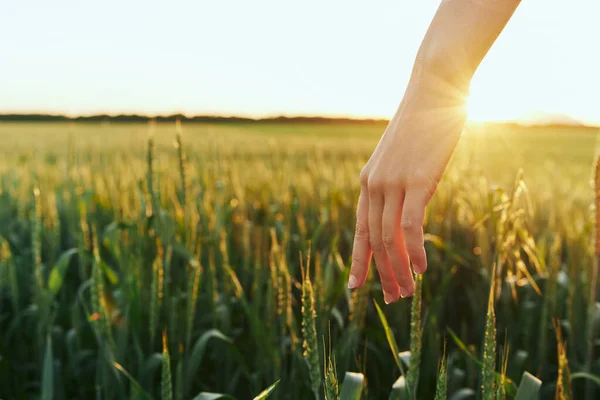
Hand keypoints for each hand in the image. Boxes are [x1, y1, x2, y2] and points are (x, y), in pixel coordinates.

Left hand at [348, 80, 467, 302]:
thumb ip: (399, 186)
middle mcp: (373, 185)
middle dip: (381, 273)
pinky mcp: (417, 181)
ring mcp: (393, 183)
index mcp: (367, 182)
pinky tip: (423, 270)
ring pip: (390, 239)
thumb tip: (408, 210)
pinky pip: (411, 227)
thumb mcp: (403, 160)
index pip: (360, 229)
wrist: (433, 90)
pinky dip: (417, 252)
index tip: (355, 286)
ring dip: (398, 270)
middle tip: (391, 299)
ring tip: (406, 292)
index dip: (358, 260)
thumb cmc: (421, 125)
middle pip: (373, 240)